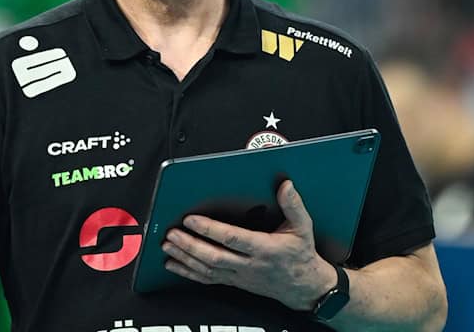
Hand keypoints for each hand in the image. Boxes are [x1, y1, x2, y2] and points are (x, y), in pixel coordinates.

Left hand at [161, 180, 337, 310]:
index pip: (233, 238)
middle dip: (190, 245)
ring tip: (168, 245)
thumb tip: (285, 185)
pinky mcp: (234, 282)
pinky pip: (208, 279)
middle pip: (214, 256)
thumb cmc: (301, 255)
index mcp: (265, 249)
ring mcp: (240, 276)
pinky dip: (188, 272)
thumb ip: (294, 205)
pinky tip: (174, 264)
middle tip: (172, 233)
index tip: (191, 219)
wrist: (305, 288)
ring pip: (207, 269)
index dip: (210, 229)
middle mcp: (249, 264)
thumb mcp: (303, 228)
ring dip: (185, 257)